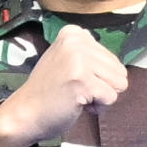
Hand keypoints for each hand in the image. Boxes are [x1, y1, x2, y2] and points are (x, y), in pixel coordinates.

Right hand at [0, 25, 131, 146]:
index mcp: (74, 33)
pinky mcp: (82, 80)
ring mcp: (78, 60)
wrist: (25, 113)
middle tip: (75, 90)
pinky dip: (97, 107)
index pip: (112, 59)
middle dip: (101, 86)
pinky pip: (111, 98)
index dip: (98, 76)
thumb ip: (91, 57)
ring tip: (76, 95)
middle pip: (119, 70)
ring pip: (119, 84)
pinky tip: (76, 104)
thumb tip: (121, 70)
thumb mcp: (67, 60)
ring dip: (100, 96)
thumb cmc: (49, 92)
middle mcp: (76, 41)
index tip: (73, 79)